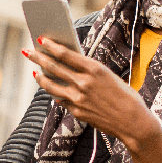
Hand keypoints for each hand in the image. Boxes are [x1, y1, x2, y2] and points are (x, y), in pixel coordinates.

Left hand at [24, 37, 161, 162]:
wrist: (134, 123)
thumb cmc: (126, 96)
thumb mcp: (109, 77)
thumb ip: (89, 72)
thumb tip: (69, 68)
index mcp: (95, 69)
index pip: (67, 54)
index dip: (51, 46)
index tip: (41, 39)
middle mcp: (84, 83)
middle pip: (54, 67)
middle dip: (38, 58)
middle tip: (27, 51)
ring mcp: (79, 99)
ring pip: (52, 85)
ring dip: (41, 78)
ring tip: (35, 73)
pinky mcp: (77, 112)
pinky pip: (62, 100)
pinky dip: (55, 94)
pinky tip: (51, 90)